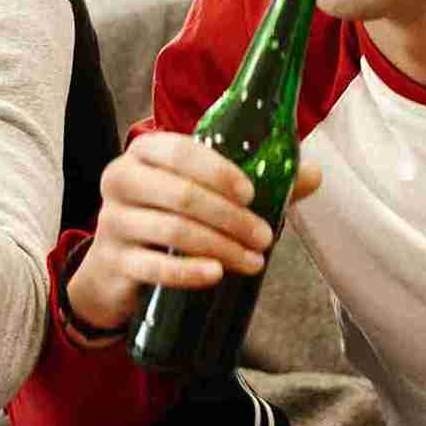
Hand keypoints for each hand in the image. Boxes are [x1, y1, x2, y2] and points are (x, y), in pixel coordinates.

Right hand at [66, 132, 323, 332]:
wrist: (117, 268)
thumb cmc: (168, 218)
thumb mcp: (203, 194)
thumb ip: (255, 182)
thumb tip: (313, 174)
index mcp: (144, 152)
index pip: (180, 151)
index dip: (219, 171)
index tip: (252, 194)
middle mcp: (121, 180)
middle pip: (182, 195)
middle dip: (231, 218)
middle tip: (264, 237)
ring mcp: (112, 222)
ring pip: (173, 231)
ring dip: (221, 246)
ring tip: (254, 261)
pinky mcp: (114, 262)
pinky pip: (153, 267)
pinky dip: (188, 272)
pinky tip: (216, 274)